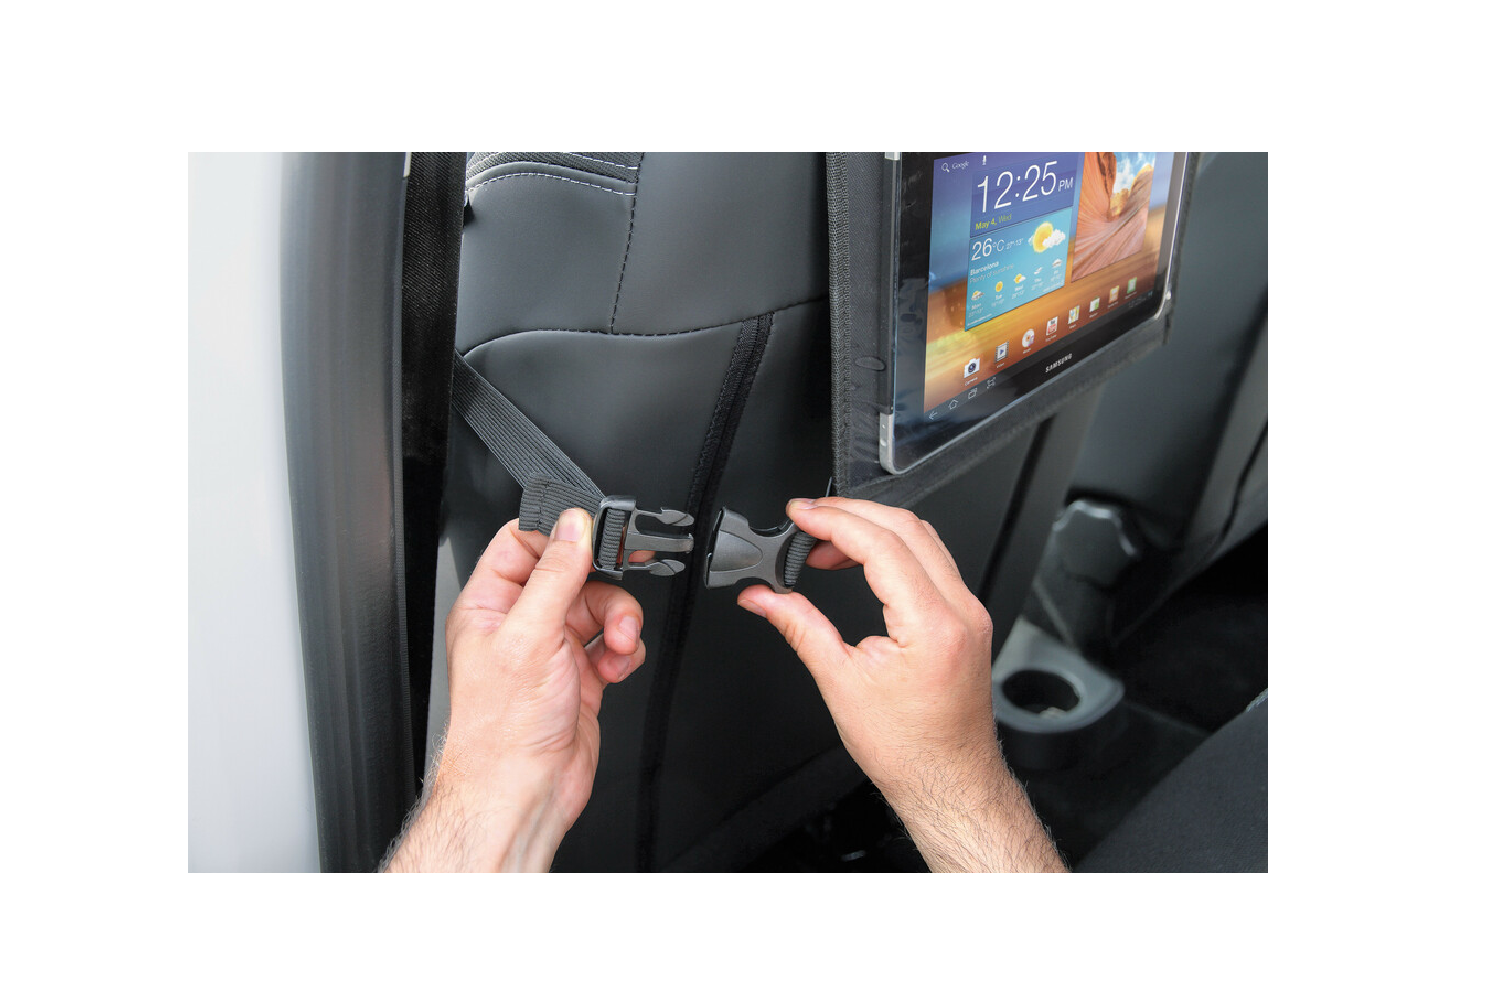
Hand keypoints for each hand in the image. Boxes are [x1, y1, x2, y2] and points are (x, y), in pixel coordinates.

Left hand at [384, 509, 646, 871]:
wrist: (524, 792)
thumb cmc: (502, 729)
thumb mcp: (530, 635)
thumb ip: (555, 574)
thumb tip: (573, 525)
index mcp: (491, 604)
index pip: (522, 543)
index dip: (559, 535)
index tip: (591, 537)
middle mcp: (521, 623)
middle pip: (573, 573)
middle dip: (604, 585)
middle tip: (617, 597)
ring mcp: (553, 649)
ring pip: (600, 607)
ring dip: (620, 621)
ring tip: (619, 644)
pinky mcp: (582, 674)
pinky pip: (615, 643)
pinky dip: (625, 651)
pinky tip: (616, 667)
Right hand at [736, 497, 1064, 871]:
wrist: (948, 780)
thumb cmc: (908, 748)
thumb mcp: (841, 683)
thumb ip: (799, 626)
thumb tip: (764, 597)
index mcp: (932, 625)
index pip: (881, 544)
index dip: (834, 520)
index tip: (801, 514)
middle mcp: (960, 611)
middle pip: (906, 526)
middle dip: (850, 512)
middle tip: (807, 517)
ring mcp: (969, 613)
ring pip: (923, 538)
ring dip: (872, 527)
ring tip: (826, 540)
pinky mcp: (967, 619)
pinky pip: (932, 561)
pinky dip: (893, 548)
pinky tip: (861, 559)